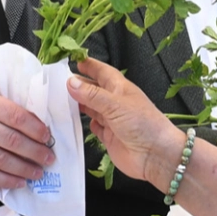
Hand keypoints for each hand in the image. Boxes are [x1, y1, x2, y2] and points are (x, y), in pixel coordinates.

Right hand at [0, 85, 54, 188]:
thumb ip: (8, 106)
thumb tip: (39, 126)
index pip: (16, 117)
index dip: (36, 129)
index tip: (47, 137)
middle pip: (12, 141)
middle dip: (35, 152)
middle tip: (49, 158)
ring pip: (2, 161)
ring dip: (25, 169)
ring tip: (38, 172)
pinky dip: (7, 180)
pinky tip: (20, 181)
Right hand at [68, 58, 185, 192]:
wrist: (155, 155)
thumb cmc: (142, 124)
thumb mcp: (115, 105)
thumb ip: (91, 94)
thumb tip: (70, 82)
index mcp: (120, 89)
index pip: (103, 72)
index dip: (90, 66)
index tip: (75, 60)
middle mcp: (115, 103)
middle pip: (94, 90)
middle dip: (80, 85)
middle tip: (60, 81)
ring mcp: (112, 120)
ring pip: (91, 108)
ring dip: (79, 104)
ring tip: (61, 100)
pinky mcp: (108, 137)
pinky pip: (94, 127)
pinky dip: (85, 124)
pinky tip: (76, 122)